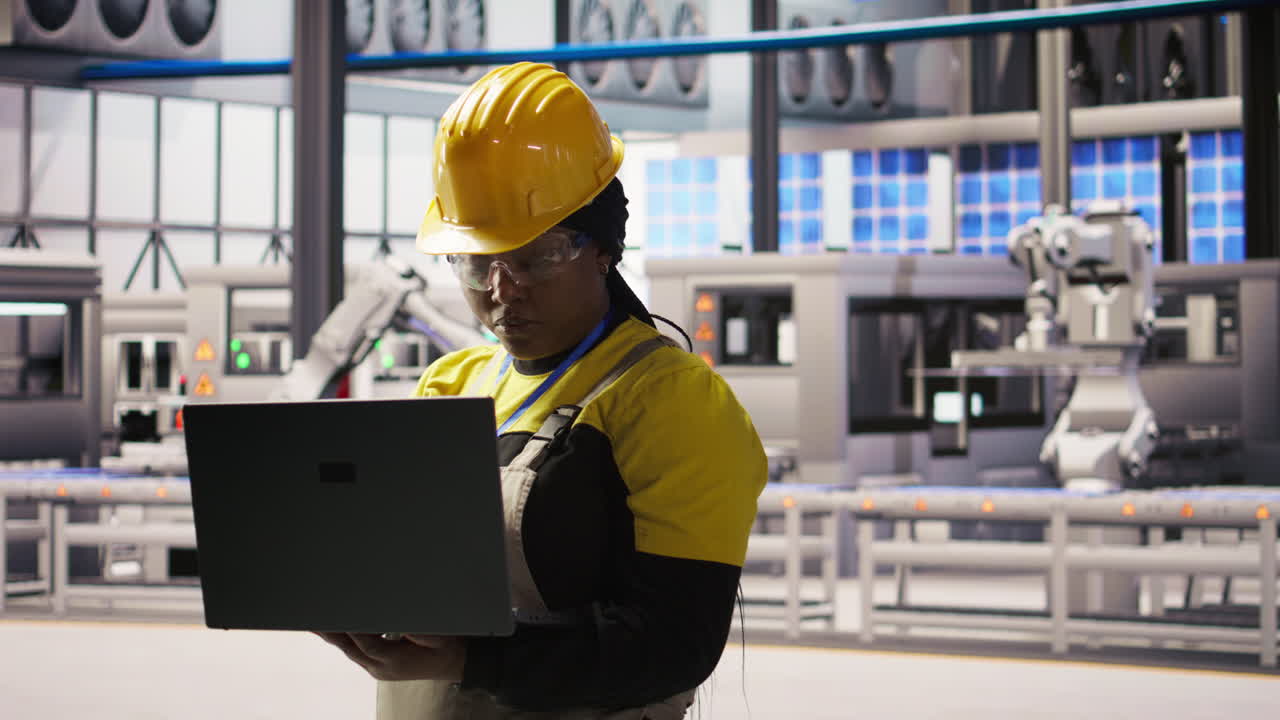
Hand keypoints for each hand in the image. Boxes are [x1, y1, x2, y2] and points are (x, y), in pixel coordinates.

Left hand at [314, 632, 465, 682]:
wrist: (454, 663)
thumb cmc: (446, 646)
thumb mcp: (435, 635)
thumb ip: (414, 629)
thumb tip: (394, 617)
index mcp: (396, 660)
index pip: (367, 641)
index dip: (352, 627)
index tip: (338, 611)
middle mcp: (382, 668)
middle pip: (351, 648)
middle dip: (332, 632)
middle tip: (314, 617)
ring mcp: (378, 670)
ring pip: (350, 651)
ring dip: (334, 636)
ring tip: (316, 621)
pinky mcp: (378, 667)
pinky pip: (356, 653)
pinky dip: (345, 640)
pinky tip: (336, 630)